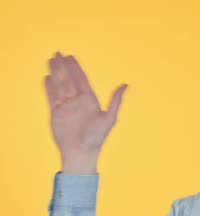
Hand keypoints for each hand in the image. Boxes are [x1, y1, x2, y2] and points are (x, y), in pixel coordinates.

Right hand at [44, 52, 127, 172]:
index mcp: (90, 100)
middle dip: (64, 67)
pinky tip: (47, 77)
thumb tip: (126, 85)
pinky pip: (52, 97)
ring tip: (51, 60)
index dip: (76, 68)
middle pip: (69, 79)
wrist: (81, 152)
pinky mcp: (56, 113)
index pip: (82, 80)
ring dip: (56, 73)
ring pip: (59, 85)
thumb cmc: (97, 137)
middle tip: (58, 53)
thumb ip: (116, 100)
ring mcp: (66, 106)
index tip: (71, 57)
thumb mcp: (110, 117)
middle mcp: (77, 101)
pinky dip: (49, 87)